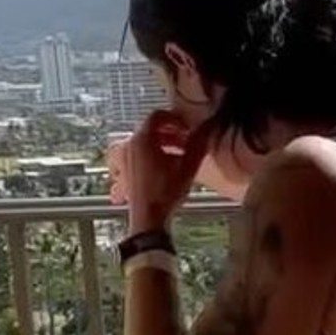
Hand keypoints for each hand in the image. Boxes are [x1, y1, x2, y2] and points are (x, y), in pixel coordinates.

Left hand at [113, 112, 210, 233]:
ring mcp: (127, 157)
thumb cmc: (166, 193)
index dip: (176, 118)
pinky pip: (141, 153)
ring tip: (182, 153)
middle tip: (188, 140)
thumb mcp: (188, 167)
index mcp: (144, 139)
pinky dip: (156, 152)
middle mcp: (131, 144)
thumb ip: (198, 143)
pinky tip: (170, 166)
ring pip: (147, 140)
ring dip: (165, 142)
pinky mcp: (127, 169)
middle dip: (171, 131)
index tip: (189, 127)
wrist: (148, 219)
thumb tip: (208, 127)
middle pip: (151, 127)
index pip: (158, 115)